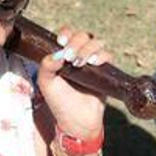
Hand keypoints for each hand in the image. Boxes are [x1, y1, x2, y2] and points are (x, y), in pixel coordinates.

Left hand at [37, 25, 110, 140]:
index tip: (61, 41)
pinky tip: (94, 64)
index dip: (66, 33)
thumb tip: (56, 54)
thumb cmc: (59, 102)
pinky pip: (108, 56)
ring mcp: (92, 63)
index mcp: (64, 55)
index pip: (67, 34)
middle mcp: (79, 55)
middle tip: (70, 57)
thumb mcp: (46, 84)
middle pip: (82, 36)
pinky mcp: (105, 72)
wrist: (76, 122)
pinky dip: (102, 56)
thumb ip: (46, 66)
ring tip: (81, 63)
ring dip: (88, 49)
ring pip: (96, 42)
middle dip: (76, 43)